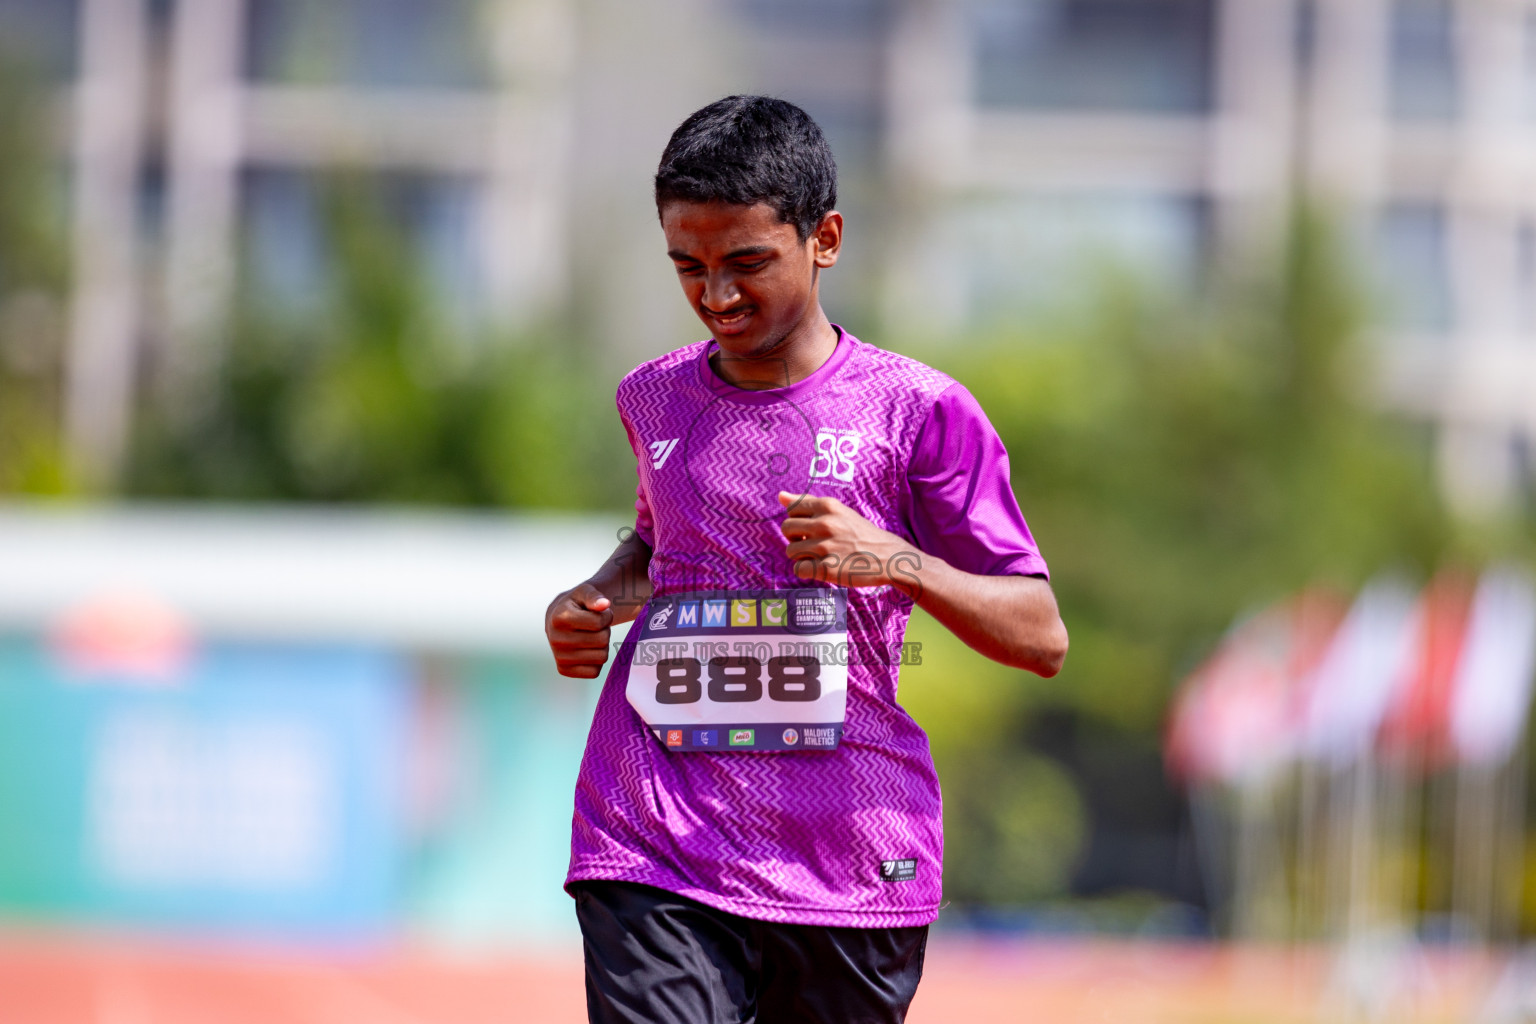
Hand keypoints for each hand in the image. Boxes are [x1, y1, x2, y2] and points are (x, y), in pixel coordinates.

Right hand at [546, 582, 614, 678]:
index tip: (599, 612)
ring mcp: (558, 657)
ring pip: (601, 657)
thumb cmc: (576, 604)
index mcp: (559, 618)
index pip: (599, 622)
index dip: (606, 616)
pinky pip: (594, 672)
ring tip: (591, 636)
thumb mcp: (584, 593)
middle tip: (595, 626)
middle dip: (604, 630)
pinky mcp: (563, 670)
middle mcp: (556, 639)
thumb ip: (594, 596)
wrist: (557, 620)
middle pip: (602, 640)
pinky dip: (596, 661)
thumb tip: (604, 604)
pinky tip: (587, 650)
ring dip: (602, 646)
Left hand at [777, 491, 922, 596]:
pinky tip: (822, 568)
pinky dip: (807, 571)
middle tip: (812, 544)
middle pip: (786, 529)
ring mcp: (826, 546)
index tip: (809, 528)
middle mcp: (825, 523)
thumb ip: (808, 502)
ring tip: (820, 557)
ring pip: (791, 551)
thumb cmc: (861, 534)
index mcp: (828, 506)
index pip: (791, 509)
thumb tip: (780, 495)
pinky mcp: (827, 568)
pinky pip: (799, 569)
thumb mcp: (839, 511)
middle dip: (794, 538)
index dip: (797, 521)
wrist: (888, 558)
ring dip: (801, 556)